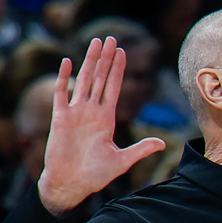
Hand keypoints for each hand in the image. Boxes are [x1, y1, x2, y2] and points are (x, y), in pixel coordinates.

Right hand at [38, 37, 165, 215]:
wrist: (70, 185)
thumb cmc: (94, 175)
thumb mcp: (122, 161)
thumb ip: (141, 150)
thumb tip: (161, 143)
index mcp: (106, 119)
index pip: (114, 88)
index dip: (118, 70)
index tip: (122, 52)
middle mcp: (91, 112)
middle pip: (100, 79)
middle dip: (106, 58)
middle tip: (110, 37)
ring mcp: (75, 113)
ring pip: (84, 81)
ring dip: (89, 61)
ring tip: (95, 42)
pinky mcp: (60, 119)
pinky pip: (62, 94)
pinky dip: (64, 78)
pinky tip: (68, 62)